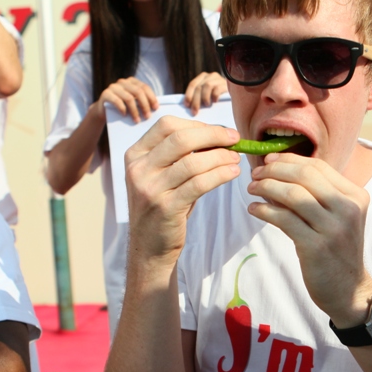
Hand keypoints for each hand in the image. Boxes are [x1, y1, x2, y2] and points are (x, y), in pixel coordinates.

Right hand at [100, 77, 159, 123]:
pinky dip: (122, 109)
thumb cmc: (123, 108)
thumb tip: (156, 108)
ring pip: (128, 98)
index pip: (144, 87)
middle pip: (138, 92)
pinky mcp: (106, 94)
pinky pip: (117, 101)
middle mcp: (123, 82)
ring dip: (134, 111)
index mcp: (132, 82)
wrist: (104, 112)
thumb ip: (142, 102)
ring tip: (137, 120)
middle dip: (144, 105)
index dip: (151, 98)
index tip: (155, 108)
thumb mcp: (133, 103)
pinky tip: (125, 115)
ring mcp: (113, 87)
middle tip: (147, 117)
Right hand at [124, 116, 239, 262]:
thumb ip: (181, 155)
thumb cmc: (163, 206)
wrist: (149, 246)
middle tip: (235, 139)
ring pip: (193, 162)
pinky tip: (232, 172)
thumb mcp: (163, 176)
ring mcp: (150, 189)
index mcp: (135, 155)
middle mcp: (139, 169)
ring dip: (221, 157)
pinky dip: (220, 175)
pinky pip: (199, 184)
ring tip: (236, 158)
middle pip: (181, 139)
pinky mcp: (166, 207)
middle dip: (213, 135)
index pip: (167, 125)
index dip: (197, 124)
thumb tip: (219, 135)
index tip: (220, 131)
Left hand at [184, 72, 228, 114]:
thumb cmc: (219, 99)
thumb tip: (188, 106)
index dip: (188, 95)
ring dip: (205, 97)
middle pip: (199, 87)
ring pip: (207, 86)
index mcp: (203, 77)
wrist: (237, 96)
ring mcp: (219, 78)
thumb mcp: (207, 96)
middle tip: (195, 112)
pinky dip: (214, 95)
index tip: (186, 105)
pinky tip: (215, 101)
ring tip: (207, 105)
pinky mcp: (227, 83)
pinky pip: (217, 88)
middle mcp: (211, 76)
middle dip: (195, 100)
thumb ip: (199, 97)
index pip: (193, 84)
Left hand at [247, 154, 371, 326]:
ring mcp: (333, 228)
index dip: (289, 159)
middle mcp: (347, 208)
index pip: (318, 166)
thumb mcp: (337, 217)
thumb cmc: (336, 250)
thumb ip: (317, 194)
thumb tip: (277, 171)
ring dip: (266, 188)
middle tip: (255, 174)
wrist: (348, 289)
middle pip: (304, 175)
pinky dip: (264, 210)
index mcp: (354, 196)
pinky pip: (284, 219)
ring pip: (293, 195)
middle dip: (274, 171)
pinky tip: (254, 209)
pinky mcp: (316, 246)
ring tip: (252, 190)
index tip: (268, 161)